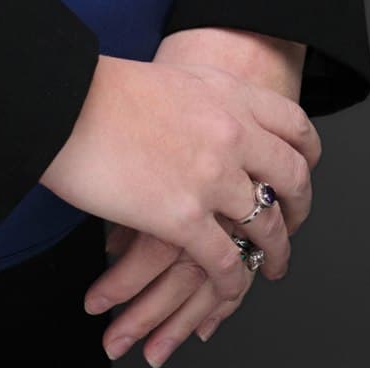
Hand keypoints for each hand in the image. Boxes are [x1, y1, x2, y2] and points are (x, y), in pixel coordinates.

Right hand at [83, 32, 314, 363]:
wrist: (62, 100)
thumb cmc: (100, 88)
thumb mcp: (171, 79)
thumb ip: (204, 101)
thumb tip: (213, 120)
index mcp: (229, 93)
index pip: (295, 125)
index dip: (307, 156)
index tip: (303, 173)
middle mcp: (231, 132)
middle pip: (292, 178)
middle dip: (299, 210)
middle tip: (292, 226)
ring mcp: (212, 176)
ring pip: (266, 226)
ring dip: (275, 253)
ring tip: (271, 267)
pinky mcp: (183, 217)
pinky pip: (225, 262)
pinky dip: (232, 282)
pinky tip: (229, 289)